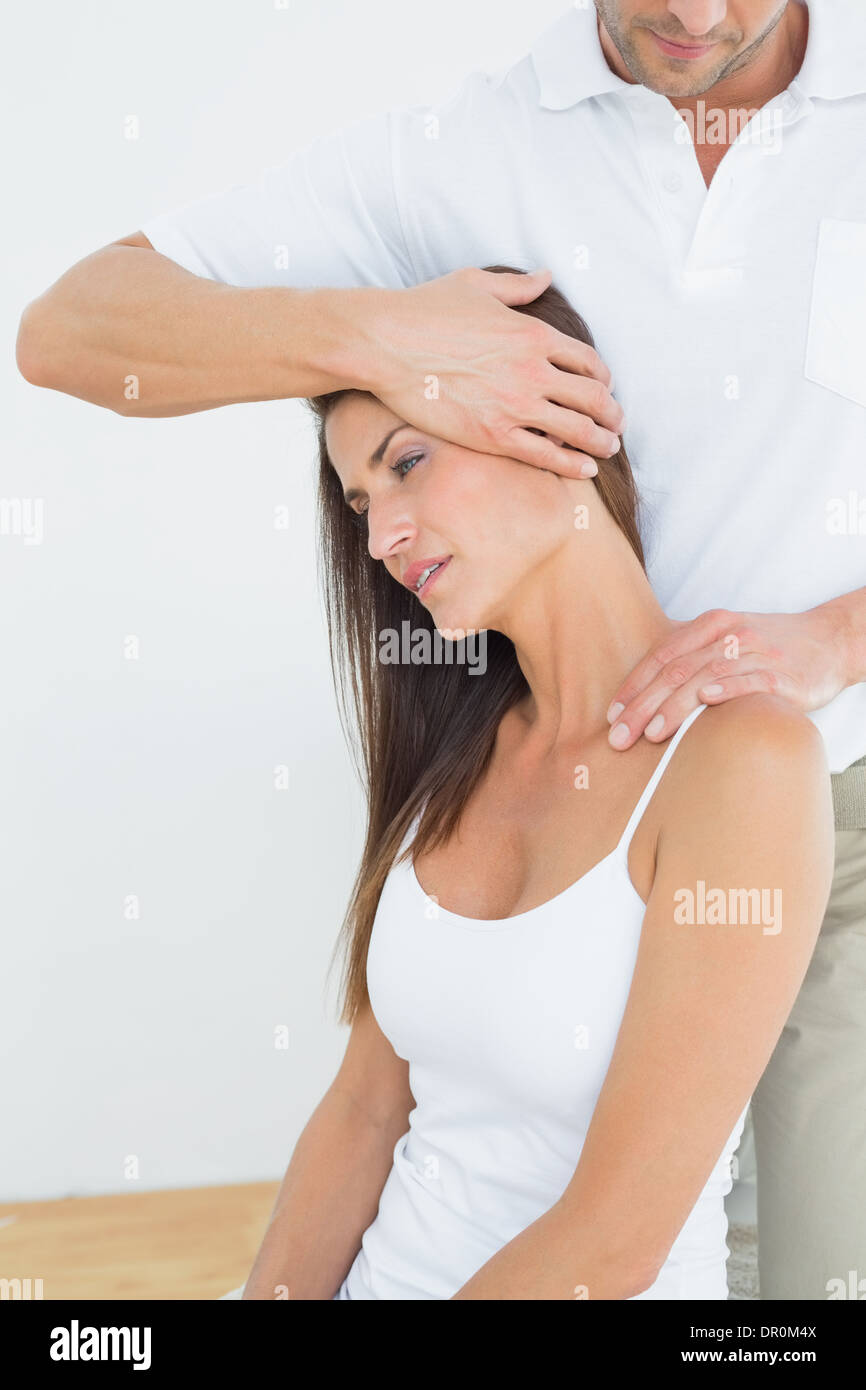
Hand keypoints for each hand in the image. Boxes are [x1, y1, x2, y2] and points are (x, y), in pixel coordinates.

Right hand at [353, 266, 624, 478]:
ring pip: (577, 429)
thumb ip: (518, 287)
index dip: (603, 378)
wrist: (386, 343)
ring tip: (608, 449)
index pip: (588, 361)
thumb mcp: (476, 285)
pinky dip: (570, 464)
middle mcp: (533, 370)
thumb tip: (546, 277)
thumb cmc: (424, 310)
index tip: (605, 389)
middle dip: (611, 413)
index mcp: (533, 334)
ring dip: (600, 442)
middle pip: (592, 397)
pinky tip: (583, 470)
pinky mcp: (492, 435)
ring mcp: (514, 406)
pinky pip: (544, 455)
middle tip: (617, 424)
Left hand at [605, 605, 851, 749]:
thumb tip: (643, 688)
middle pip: (676, 670)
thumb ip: (690, 655)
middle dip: (642, 705)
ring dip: (675, 707)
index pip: (661, 656)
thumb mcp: (725, 640)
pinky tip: (706, 702)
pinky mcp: (782, 674)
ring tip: (651, 734)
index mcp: (710, 625)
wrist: (829, 641)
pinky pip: (750, 681)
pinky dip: (727, 690)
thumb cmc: (767, 647)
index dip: (633, 686)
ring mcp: (756, 652)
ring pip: (706, 677)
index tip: (612, 715)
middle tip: (619, 737)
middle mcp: (729, 635)